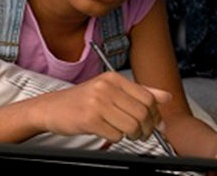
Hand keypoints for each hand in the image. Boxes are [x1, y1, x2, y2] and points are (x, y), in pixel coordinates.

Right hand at [36, 71, 171, 141]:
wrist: (50, 108)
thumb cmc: (80, 101)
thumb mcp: (109, 90)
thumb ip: (139, 92)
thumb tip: (166, 96)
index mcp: (113, 78)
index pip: (148, 97)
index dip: (154, 114)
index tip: (152, 123)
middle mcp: (106, 87)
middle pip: (143, 113)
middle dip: (145, 128)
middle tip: (139, 133)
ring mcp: (97, 103)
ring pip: (132, 126)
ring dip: (132, 135)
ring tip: (123, 132)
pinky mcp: (90, 119)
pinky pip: (116, 135)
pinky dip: (115, 138)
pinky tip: (107, 132)